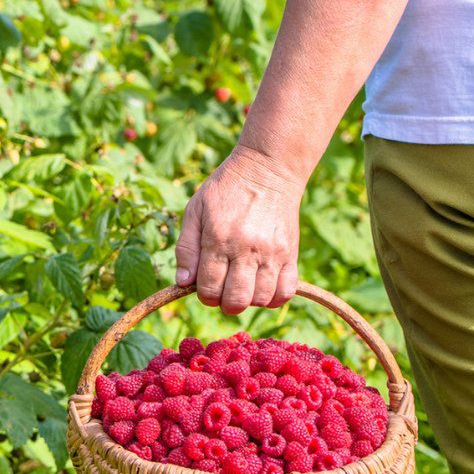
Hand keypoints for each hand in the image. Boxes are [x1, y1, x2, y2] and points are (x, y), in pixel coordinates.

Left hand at [174, 144, 304, 313]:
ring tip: (243, 286)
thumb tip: (183, 282)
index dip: (204, 295)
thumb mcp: (195, 210)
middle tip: (223, 291)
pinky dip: (274, 297)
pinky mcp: (290, 252)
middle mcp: (246, 249)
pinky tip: (263, 287)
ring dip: (249, 300)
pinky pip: (287, 291)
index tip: (205, 286)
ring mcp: (271, 252)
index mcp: (218, 239)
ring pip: (261, 299)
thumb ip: (186, 248)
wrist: (267, 169)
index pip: (209, 288)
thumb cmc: (225, 190)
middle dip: (224, 303)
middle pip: (236, 300)